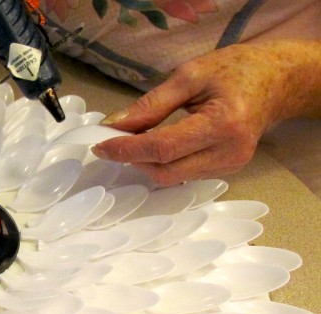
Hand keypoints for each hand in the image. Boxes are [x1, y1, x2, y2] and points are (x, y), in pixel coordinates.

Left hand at [92, 40, 320, 185]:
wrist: (276, 83)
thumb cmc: (235, 71)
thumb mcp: (190, 76)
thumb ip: (152, 104)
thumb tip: (116, 125)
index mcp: (222, 124)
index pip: (163, 148)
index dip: (127, 150)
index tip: (100, 145)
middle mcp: (227, 153)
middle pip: (164, 171)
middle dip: (133, 159)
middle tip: (113, 141)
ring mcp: (229, 166)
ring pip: (172, 177)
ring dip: (146, 162)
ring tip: (135, 140)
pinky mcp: (226, 171)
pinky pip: (183, 174)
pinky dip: (163, 163)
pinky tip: (156, 146)